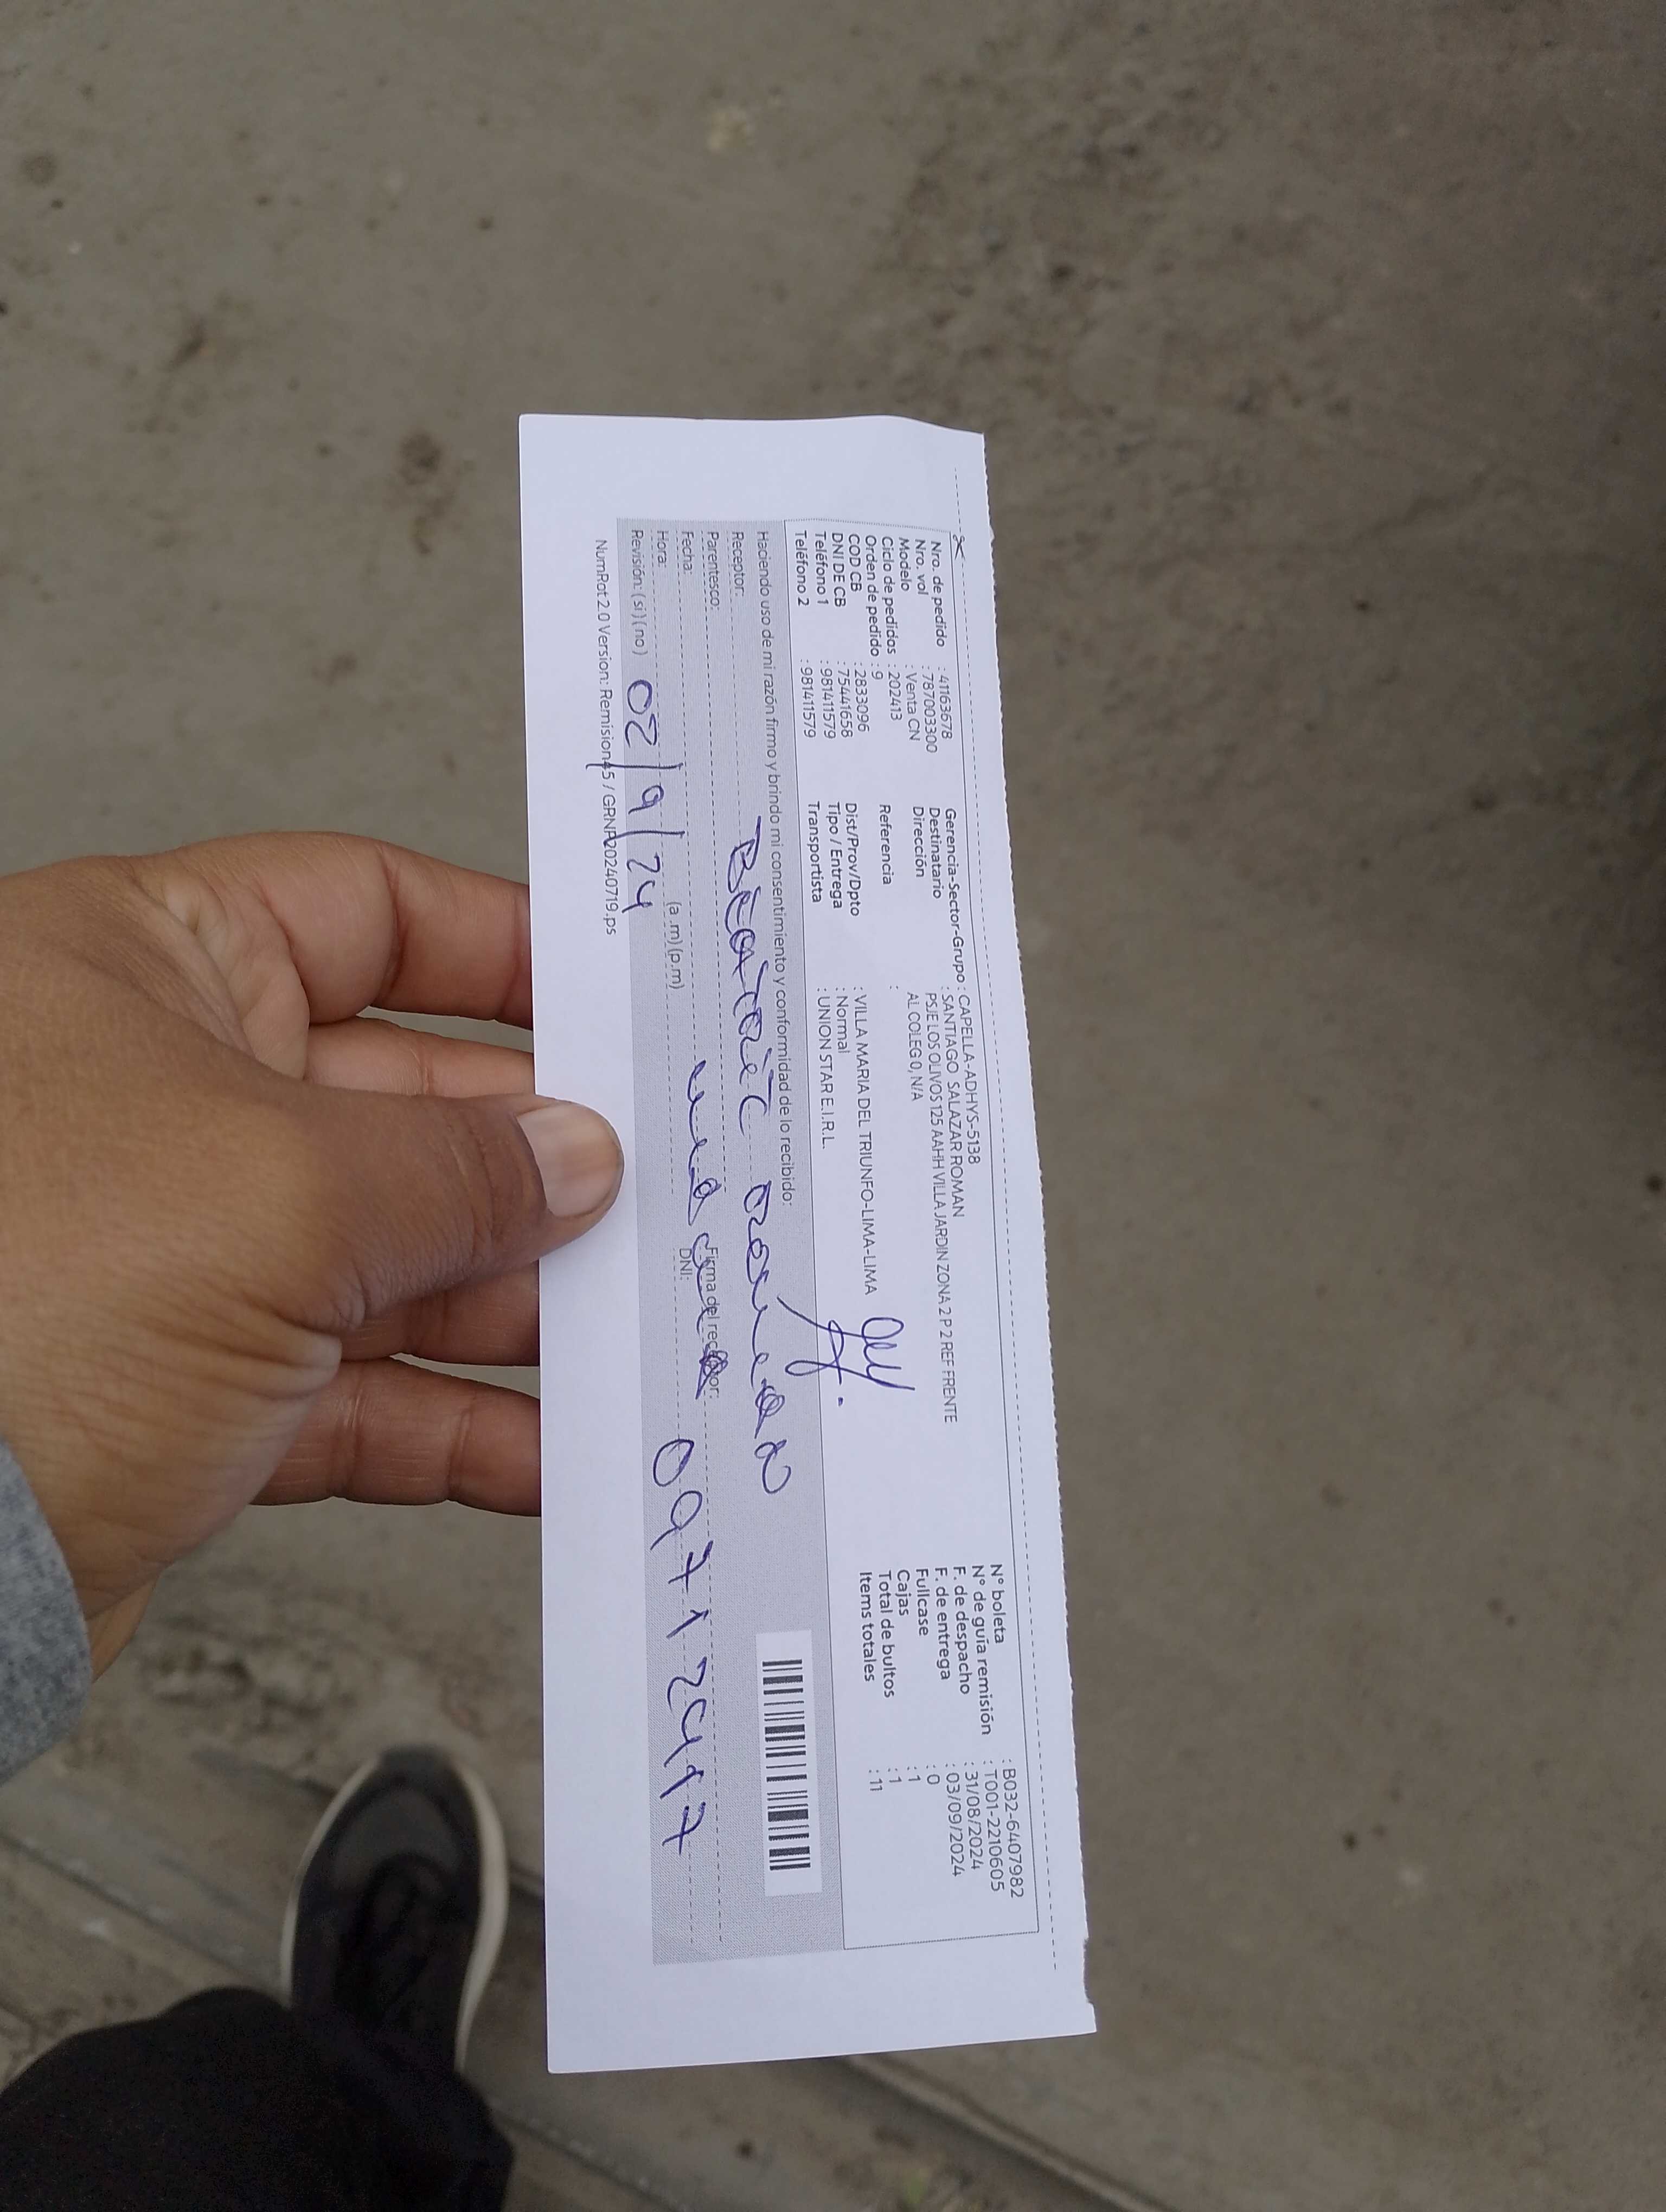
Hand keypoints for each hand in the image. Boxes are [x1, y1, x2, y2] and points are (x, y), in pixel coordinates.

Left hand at [0, 833, 621, 1673]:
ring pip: (395, 1258)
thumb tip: (574, 1154)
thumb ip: (457, 1169)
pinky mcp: (191, 1388)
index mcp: (144, 967)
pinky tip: (541, 1447)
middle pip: (404, 1101)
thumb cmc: (13, 1305)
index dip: (498, 948)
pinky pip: (359, 1393)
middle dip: (532, 1161)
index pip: (360, 908)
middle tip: (653, 1194)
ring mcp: (177, 1245)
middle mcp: (159, 1095)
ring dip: (514, 1304)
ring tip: (628, 1331)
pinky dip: (454, 1424)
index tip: (613, 997)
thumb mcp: (284, 1193)